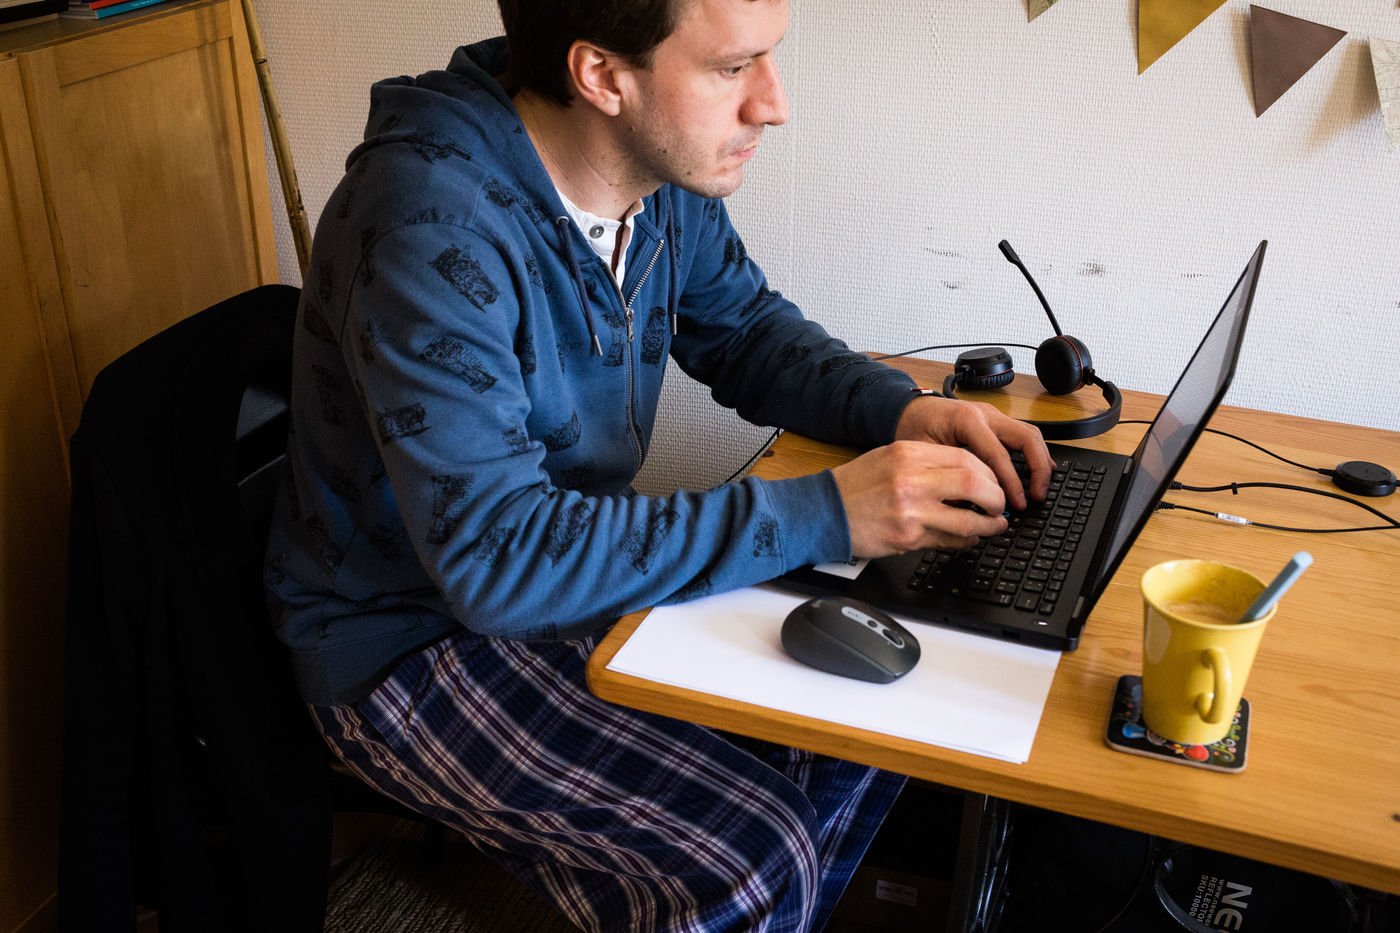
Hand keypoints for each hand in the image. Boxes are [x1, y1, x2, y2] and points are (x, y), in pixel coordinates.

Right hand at [830, 441, 1011, 557]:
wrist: (821, 512)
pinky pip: (947, 541)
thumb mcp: (889, 460)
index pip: (966, 458)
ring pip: (967, 519)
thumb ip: (926, 465)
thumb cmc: (853, 487)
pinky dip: (964, 542)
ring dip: (988, 526)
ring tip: (993, 526)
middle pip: (974, 484)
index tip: (994, 484)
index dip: (989, 474)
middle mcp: (911, 478)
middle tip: (1000, 506)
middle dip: (996, 498)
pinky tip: (968, 539)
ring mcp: (910, 509)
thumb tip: (968, 476)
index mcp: (909, 454)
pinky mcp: (906, 537)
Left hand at [893, 395, 1053, 509]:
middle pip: (1026, 437)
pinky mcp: (995, 421)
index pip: (999, 454)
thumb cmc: (912, 430)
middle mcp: (985, 414)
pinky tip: (1040, 471)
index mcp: (966, 420)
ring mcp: (993, 415)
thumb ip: (946, 476)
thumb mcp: (923, 455)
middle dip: (1038, 469)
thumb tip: (969, 507)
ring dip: (1041, 461)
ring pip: (1030, 434)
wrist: (908, 411)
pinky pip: (1023, 434)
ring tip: (1041, 489)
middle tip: (1037, 497)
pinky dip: (1035, 453)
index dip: (1012, 483)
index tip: (1017, 504)